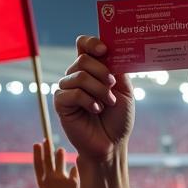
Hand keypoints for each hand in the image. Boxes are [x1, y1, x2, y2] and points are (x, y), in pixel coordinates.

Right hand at [33, 140, 78, 187]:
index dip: (37, 153)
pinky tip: (74, 168)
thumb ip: (53, 178)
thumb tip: (58, 163)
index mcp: (42, 183)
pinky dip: (74, 169)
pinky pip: (74, 170)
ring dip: (60, 154)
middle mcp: (50, 179)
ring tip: (60, 150)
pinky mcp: (73, 181)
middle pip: (47, 160)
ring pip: (60, 162)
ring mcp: (61, 180)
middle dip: (47, 149)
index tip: (37, 144)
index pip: (37, 164)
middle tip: (46, 140)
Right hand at [53, 35, 134, 163]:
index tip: (104, 50)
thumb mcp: (126, 91)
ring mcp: (67, 89)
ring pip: (79, 76)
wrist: (112, 144)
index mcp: (93, 70)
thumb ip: (118, 70)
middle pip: (83, 59)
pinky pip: (72, 93)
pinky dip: (88, 101)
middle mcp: (77, 76)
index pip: (84, 45)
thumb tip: (111, 49)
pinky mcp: (61, 103)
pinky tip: (96, 110)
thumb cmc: (119, 119)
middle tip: (112, 87)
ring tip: (108, 103)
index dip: (91, 43)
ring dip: (99, 90)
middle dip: (102, 73)